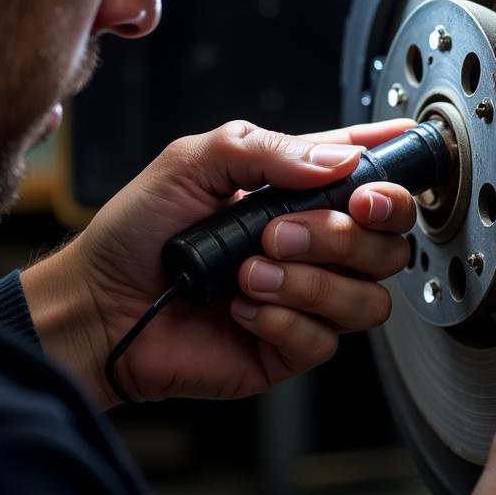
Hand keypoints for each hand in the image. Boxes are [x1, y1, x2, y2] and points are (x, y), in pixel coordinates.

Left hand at [22, 118, 416, 407]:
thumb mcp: (193, 162)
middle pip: (388, 242)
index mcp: (295, 191)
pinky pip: (325, 339)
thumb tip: (338, 162)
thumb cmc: (139, 229)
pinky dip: (282, 318)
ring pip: (368, 297)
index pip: (366, 172)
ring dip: (310, 282)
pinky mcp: (289, 345)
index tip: (397, 159)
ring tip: (249, 273)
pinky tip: (240, 307)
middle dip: (345, 235)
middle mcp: (312, 244)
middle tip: (280, 230)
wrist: (98, 305)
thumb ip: (266, 149)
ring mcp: (305, 297)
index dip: (394, 165)